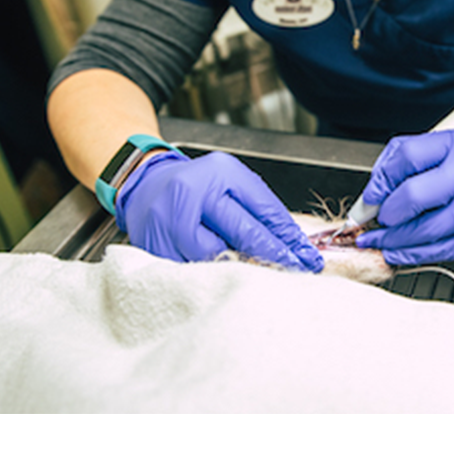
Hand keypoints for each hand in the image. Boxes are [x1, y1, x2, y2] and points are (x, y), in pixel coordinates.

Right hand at [114, 150, 322, 270]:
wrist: (145, 184)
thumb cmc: (197, 184)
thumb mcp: (232, 181)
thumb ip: (261, 208)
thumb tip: (294, 243)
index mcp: (220, 173)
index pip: (263, 209)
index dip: (288, 237)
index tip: (307, 256)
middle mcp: (193, 194)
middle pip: (243, 232)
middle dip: (275, 256)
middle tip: (297, 272)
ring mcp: (170, 222)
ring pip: (217, 256)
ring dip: (246, 270)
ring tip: (266, 278)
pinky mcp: (155, 248)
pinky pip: (193, 269)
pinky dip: (214, 276)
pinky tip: (230, 281)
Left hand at [356, 129, 453, 265]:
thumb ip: (415, 162)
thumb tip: (375, 192)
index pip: (407, 156)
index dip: (381, 180)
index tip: (371, 196)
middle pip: (413, 195)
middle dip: (386, 214)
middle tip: (375, 222)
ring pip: (426, 229)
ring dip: (394, 240)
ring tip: (379, 242)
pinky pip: (443, 249)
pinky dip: (415, 254)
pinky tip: (400, 253)